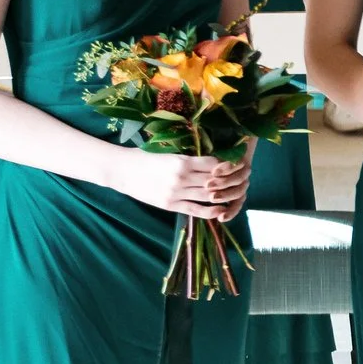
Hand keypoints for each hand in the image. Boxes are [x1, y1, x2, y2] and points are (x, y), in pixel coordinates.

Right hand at [113, 148, 248, 220]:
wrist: (122, 170)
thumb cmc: (146, 157)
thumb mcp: (169, 152)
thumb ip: (189, 158)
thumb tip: (212, 158)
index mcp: (182, 161)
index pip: (214, 164)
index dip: (227, 165)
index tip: (236, 164)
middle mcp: (181, 178)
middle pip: (215, 181)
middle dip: (229, 181)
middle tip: (240, 179)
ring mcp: (176, 193)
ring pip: (208, 196)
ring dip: (223, 196)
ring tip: (234, 194)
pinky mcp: (170, 205)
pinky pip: (195, 210)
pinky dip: (210, 211)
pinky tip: (221, 210)